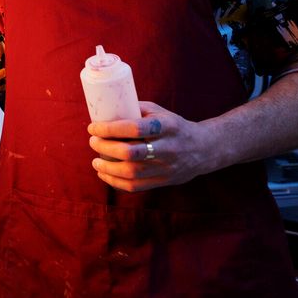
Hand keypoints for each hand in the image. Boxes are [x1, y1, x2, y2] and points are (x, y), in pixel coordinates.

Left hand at [86, 101, 214, 191]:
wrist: (204, 148)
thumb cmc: (173, 126)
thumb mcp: (159, 112)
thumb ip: (135, 110)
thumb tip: (104, 112)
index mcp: (167, 126)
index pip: (135, 128)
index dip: (110, 129)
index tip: (93, 127)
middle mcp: (169, 148)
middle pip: (131, 153)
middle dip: (105, 148)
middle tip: (93, 142)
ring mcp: (167, 168)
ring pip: (132, 173)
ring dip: (107, 168)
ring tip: (95, 161)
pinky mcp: (164, 181)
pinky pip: (135, 186)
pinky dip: (115, 182)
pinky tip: (104, 174)